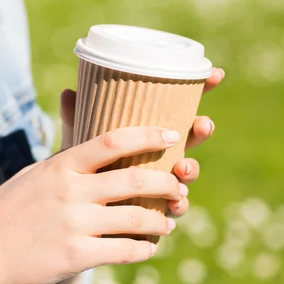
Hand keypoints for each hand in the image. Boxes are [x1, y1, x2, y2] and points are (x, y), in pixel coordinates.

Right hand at [0, 127, 184, 283]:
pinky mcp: (76, 256)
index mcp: (61, 165)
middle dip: (167, 183)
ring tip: (166, 222)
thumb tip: (91, 139)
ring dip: (161, 221)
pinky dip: (144, 249)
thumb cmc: (9, 207)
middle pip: (135, 180)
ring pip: (137, 219)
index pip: (112, 141)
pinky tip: (147, 248)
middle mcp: (70, 191)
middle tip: (179, 188)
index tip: (171, 134)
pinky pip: (125, 251)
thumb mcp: (35, 172)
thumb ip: (66, 156)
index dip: (147, 135)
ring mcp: (74, 224)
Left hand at [59, 67, 224, 217]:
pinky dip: (178, 204)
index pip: (179, 107)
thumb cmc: (83, 168)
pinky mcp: (158, 209)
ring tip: (183, 166)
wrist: (76, 208)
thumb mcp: (79, 141)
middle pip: (190, 138)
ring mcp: (163, 182)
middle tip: (203, 124)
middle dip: (202, 129)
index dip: (201, 90)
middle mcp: (161, 155)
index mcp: (148, 132)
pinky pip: (175, 206)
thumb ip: (76, 120)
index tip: (215, 74)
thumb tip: (68, 92)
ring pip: (186, 173)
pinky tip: (176, 203)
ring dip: (191, 168)